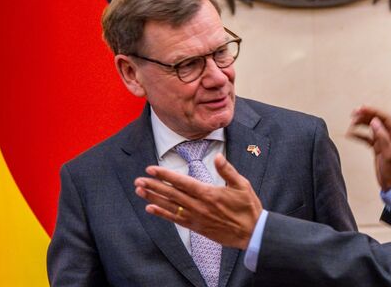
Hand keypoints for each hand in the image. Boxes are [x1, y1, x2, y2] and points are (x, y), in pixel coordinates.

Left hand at [134, 153, 262, 249]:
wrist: (252, 233)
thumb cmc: (248, 208)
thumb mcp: (242, 185)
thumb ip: (228, 171)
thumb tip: (217, 157)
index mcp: (209, 193)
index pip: (182, 182)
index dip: (165, 175)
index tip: (151, 169)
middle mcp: (199, 206)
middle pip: (171, 194)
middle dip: (153, 185)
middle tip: (138, 179)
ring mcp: (196, 218)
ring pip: (170, 206)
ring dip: (153, 198)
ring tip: (139, 191)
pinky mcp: (196, 227)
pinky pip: (175, 219)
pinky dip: (162, 214)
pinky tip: (150, 209)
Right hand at [347, 106, 390, 190]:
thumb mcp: (388, 154)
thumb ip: (382, 137)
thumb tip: (375, 122)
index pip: (385, 118)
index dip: (374, 111)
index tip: (362, 108)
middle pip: (377, 120)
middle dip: (365, 115)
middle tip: (354, 113)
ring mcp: (383, 140)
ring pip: (371, 127)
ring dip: (361, 124)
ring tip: (351, 124)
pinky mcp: (377, 146)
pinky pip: (367, 137)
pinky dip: (359, 135)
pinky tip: (351, 134)